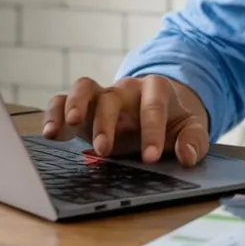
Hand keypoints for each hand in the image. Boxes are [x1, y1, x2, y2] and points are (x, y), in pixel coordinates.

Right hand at [42, 75, 209, 166]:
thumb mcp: (192, 127)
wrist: (160, 108)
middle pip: (113, 97)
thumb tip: (187, 156)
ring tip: (70, 127)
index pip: (153, 106)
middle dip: (107, 123)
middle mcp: (126, 89)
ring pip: (84, 88)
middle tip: (104, 151)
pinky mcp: (82, 107)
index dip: (151, 131)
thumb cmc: (174, 120)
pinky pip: (62, 100)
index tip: (150, 157)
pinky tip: (50, 133)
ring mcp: (102, 96)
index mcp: (156, 89)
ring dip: (75, 105)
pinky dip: (54, 113)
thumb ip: (194, 140)